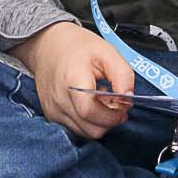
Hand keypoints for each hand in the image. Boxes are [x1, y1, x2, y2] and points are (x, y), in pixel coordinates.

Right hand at [18, 25, 134, 141]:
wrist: (47, 45)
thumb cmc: (77, 47)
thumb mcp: (106, 51)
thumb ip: (123, 74)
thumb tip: (129, 98)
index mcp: (72, 80)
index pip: (90, 112)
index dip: (111, 116)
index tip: (123, 108)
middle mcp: (59, 99)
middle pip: (90, 129)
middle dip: (109, 121)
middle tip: (116, 105)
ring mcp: (53, 110)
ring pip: (84, 133)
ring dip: (98, 122)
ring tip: (102, 102)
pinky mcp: (51, 116)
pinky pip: (75, 129)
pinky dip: (87, 122)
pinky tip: (90, 104)